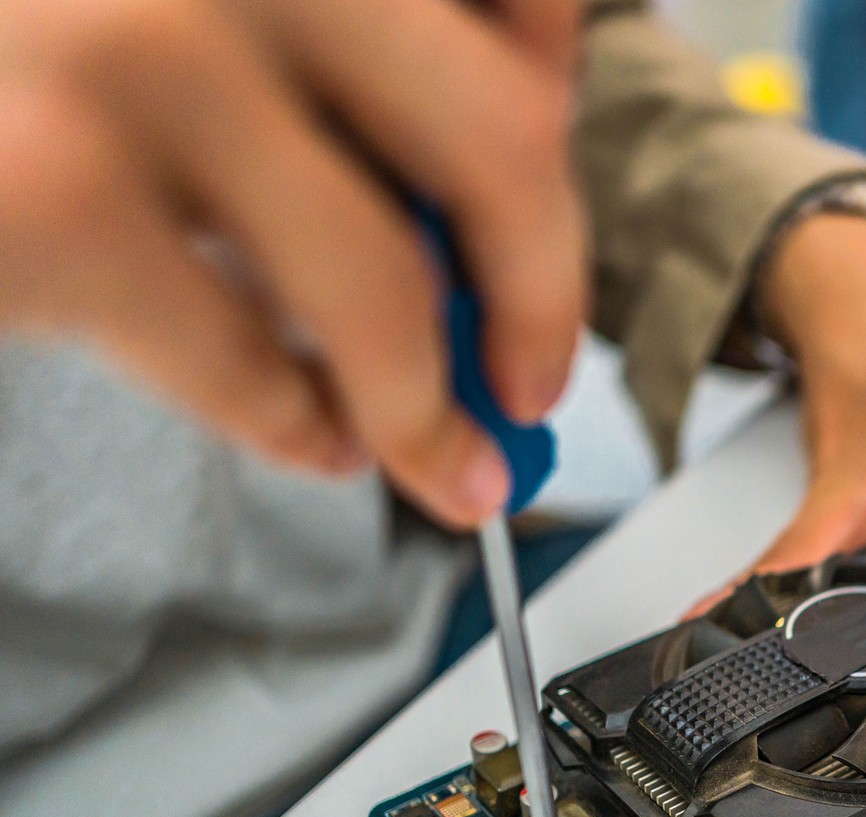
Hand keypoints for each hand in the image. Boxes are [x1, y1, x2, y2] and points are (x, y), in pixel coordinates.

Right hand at [0, 0, 585, 526]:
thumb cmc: (28, 53)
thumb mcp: (184, 5)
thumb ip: (332, 47)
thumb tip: (510, 161)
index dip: (547, 84)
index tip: (544, 176)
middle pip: (496, 136)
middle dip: (540, 286)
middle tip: (538, 379)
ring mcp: (130, 51)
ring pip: (379, 278)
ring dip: (427, 404)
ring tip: (435, 456)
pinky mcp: (48, 193)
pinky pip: (246, 357)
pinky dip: (296, 424)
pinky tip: (304, 433)